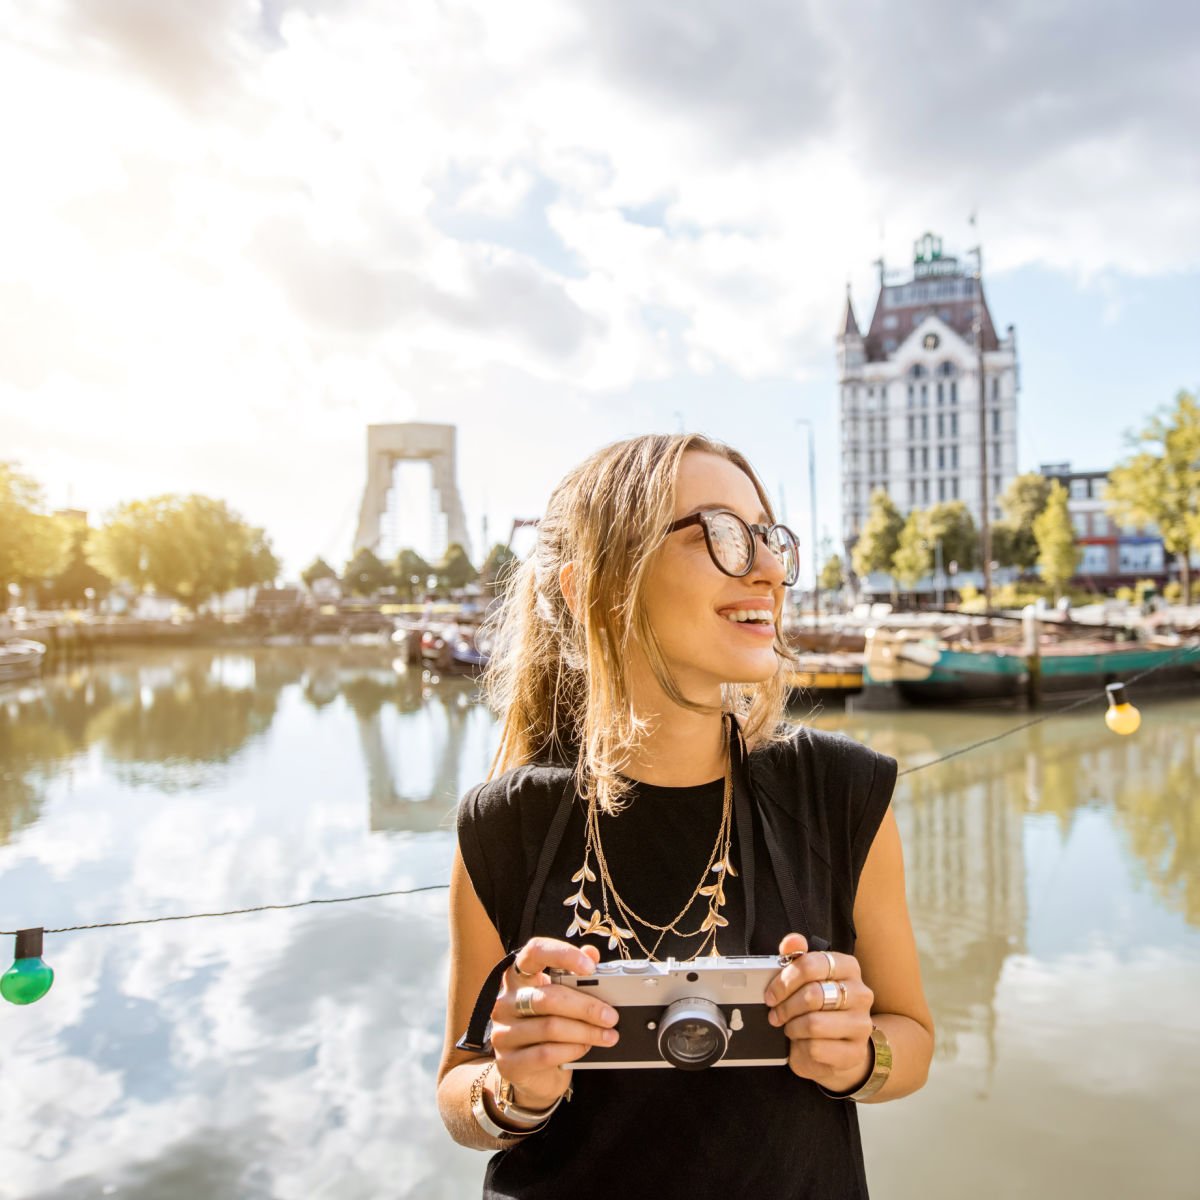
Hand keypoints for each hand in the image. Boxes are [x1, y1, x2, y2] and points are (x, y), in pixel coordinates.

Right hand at [489, 937, 620, 1109]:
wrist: (534, 1073)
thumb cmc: (549, 1025)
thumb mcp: (561, 998)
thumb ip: (576, 975)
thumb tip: (591, 953)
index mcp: (518, 976)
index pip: (535, 952)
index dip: (562, 955)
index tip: (590, 967)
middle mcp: (504, 1001)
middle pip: (548, 997)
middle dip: (586, 1007)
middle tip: (611, 1016)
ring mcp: (503, 1033)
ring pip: (550, 1027)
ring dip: (586, 1032)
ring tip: (608, 1035)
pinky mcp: (508, 1062)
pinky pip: (546, 1054)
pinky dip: (572, 1050)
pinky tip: (586, 1048)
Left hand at [764, 933, 873, 1093]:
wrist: (842, 1044)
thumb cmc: (821, 1006)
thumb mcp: (807, 979)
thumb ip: (797, 957)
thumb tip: (791, 941)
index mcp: (848, 967)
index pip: (812, 964)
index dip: (785, 980)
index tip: (771, 993)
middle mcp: (860, 993)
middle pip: (812, 995)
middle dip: (785, 1006)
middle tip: (775, 1013)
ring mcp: (861, 1024)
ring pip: (814, 1023)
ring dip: (792, 1027)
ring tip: (789, 1027)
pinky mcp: (856, 1052)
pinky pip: (817, 1048)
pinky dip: (801, 1047)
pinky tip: (802, 1043)